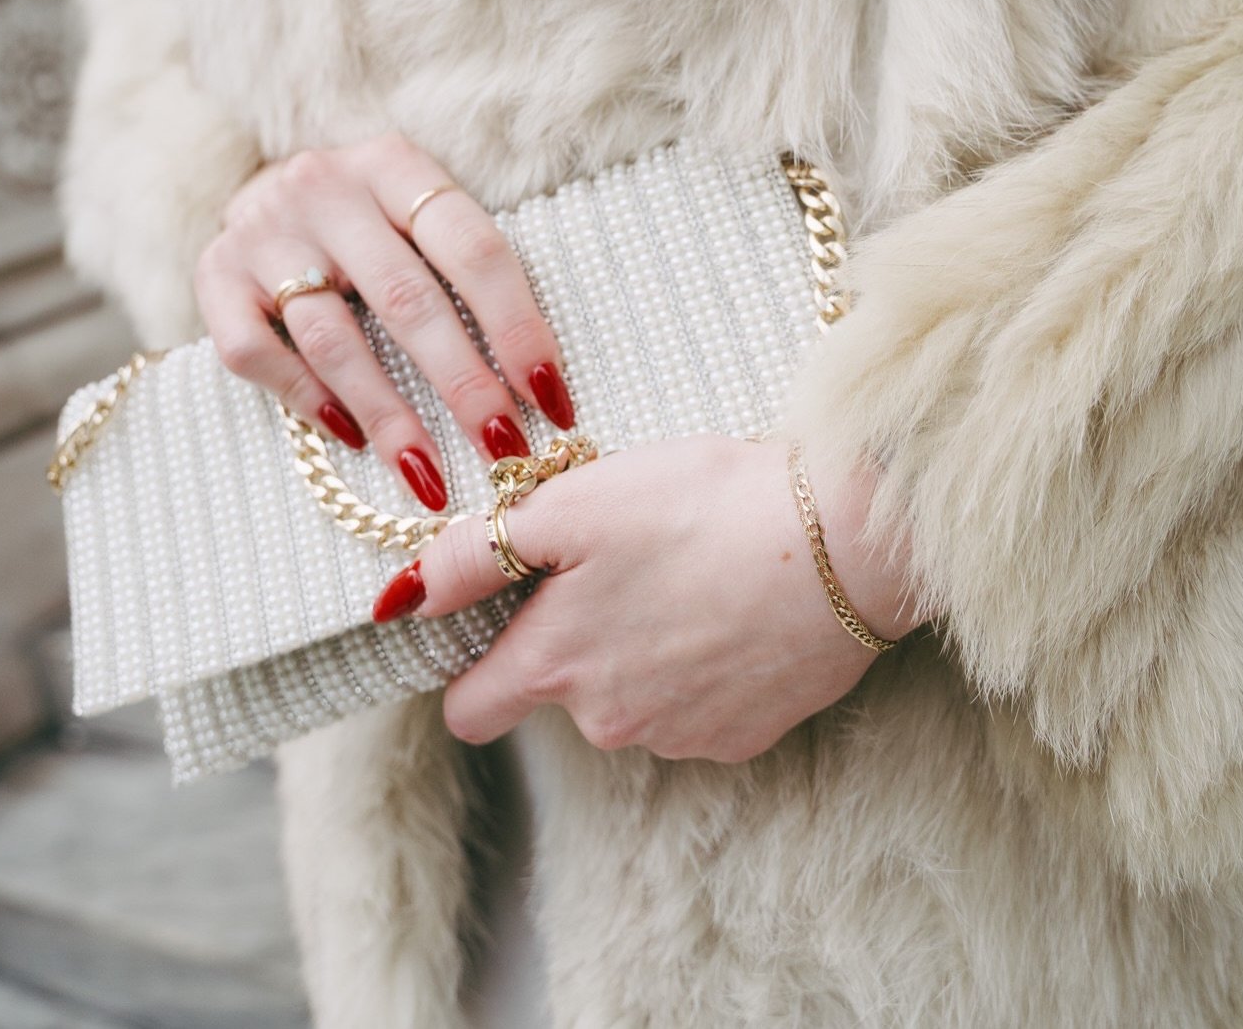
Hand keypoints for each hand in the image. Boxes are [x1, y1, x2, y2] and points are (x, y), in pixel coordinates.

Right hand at [194, 133, 574, 511]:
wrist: (256, 188)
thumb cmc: (365, 218)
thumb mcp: (414, 210)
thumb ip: (463, 265)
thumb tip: (540, 380)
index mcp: (394, 165)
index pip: (471, 247)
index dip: (517, 326)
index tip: (551, 398)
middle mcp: (326, 188)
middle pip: (407, 298)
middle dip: (463, 385)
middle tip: (503, 450)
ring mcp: (264, 232)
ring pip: (332, 337)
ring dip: (388, 415)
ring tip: (429, 474)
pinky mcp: (215, 276)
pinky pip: (257, 353)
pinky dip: (306, 399)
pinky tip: (349, 437)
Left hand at [372, 435, 919, 759]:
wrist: (843, 542)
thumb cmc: (703, 506)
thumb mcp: (574, 504)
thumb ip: (476, 556)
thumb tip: (399, 599)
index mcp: (556, 667)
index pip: (469, 710)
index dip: (469, 662)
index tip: (496, 615)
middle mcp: (608, 722)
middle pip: (556, 692)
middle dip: (571, 636)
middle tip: (617, 557)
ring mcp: (681, 737)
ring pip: (627, 698)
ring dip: (637, 646)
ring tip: (682, 569)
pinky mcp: (746, 735)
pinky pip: (694, 705)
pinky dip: (699, 662)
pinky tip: (728, 603)